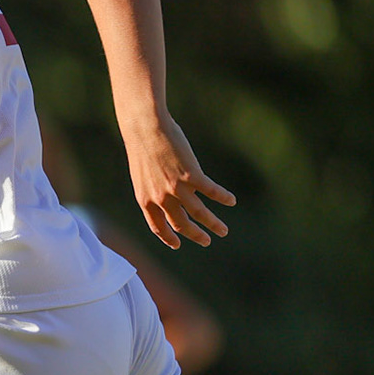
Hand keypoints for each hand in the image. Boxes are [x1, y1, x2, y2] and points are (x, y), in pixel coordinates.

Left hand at [123, 117, 234, 248]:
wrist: (145, 129)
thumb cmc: (142, 147)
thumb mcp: (142, 175)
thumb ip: (153, 189)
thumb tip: (166, 195)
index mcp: (145, 199)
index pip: (157, 227)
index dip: (168, 237)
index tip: (177, 245)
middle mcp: (160, 198)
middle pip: (181, 224)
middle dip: (195, 235)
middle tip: (206, 241)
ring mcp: (176, 188)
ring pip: (199, 213)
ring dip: (213, 224)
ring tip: (223, 231)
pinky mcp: (191, 176)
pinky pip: (211, 192)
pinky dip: (223, 197)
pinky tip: (231, 201)